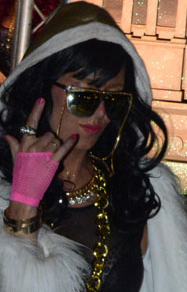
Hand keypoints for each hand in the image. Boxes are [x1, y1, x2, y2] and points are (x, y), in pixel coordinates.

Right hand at [4, 99, 77, 218]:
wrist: (24, 192)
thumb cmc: (21, 174)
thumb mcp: (15, 158)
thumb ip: (14, 145)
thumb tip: (7, 135)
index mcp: (24, 144)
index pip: (30, 124)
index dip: (36, 111)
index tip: (41, 99)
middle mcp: (32, 146)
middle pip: (49, 134)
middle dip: (51, 142)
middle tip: (45, 154)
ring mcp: (42, 154)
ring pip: (56, 141)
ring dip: (56, 148)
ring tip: (48, 159)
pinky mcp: (51, 162)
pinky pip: (62, 149)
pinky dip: (69, 144)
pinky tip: (74, 138)